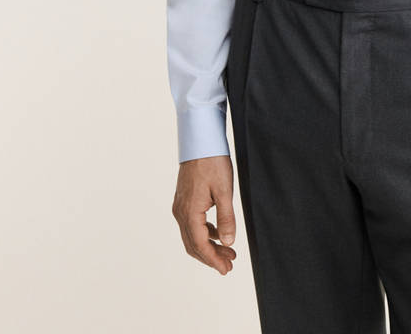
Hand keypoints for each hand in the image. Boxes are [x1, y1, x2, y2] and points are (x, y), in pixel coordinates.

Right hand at [172, 155, 236, 274]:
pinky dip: (205, 233)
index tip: (226, 270)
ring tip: (228, 252)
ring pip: (192, 235)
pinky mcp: (184, 200)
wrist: (200, 140)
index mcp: (190, 212)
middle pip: (193, 244)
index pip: (200, 245)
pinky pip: (192, 224)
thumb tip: (228, 242)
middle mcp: (181, 212)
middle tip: (229, 264)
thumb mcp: (224, 190)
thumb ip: (226, 218)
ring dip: (208, 246)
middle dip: (211, 257)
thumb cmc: (212, 162)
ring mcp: (180, 206)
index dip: (213, 260)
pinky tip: (218, 234)